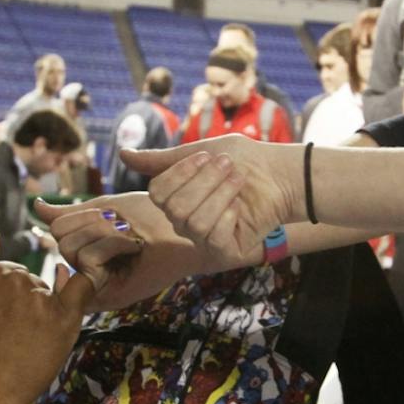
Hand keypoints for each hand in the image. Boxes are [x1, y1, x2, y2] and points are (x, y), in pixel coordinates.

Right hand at [0, 232, 89, 403]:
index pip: (8, 272)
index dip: (5, 299)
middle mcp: (17, 278)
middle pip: (30, 280)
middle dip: (24, 303)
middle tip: (10, 337)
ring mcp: (41, 297)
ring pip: (49, 292)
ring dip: (43, 310)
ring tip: (24, 342)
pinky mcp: (63, 318)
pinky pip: (83, 287)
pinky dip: (87, 282)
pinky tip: (83, 289)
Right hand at [33, 192, 208, 309]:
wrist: (186, 229)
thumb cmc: (153, 216)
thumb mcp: (106, 207)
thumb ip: (71, 212)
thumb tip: (37, 207)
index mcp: (85, 249)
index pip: (56, 228)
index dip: (77, 215)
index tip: (107, 214)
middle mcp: (85, 270)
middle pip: (60, 238)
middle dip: (93, 224)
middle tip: (124, 227)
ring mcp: (96, 285)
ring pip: (70, 249)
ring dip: (105, 234)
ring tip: (133, 239)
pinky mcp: (110, 296)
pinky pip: (86, 266)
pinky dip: (107, 250)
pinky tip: (131, 249)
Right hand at [125, 136, 301, 262]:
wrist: (280, 174)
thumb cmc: (242, 161)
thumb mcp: (199, 152)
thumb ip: (162, 159)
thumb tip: (122, 154)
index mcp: (175, 199)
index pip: (157, 192)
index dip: (181, 173)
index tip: (207, 156)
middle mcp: (183, 222)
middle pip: (174, 207)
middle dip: (205, 181)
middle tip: (229, 167)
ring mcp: (203, 239)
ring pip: (193, 221)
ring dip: (220, 194)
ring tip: (239, 182)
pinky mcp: (223, 251)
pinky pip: (212, 236)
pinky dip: (229, 214)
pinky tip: (241, 207)